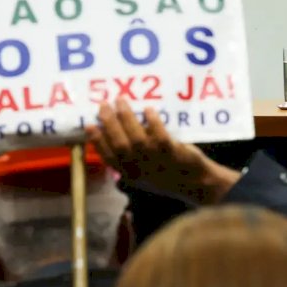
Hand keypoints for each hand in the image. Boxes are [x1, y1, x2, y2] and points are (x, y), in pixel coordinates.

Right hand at [86, 97, 240, 204]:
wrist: (197, 184)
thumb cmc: (167, 175)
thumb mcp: (144, 174)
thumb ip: (130, 158)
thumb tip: (115, 131)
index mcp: (130, 174)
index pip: (108, 157)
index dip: (97, 142)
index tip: (89, 125)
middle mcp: (139, 169)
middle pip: (119, 144)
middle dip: (109, 123)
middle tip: (104, 105)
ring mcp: (155, 160)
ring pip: (137, 138)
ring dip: (127, 117)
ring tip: (121, 101)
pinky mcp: (172, 152)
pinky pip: (159, 135)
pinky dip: (153, 121)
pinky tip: (148, 110)